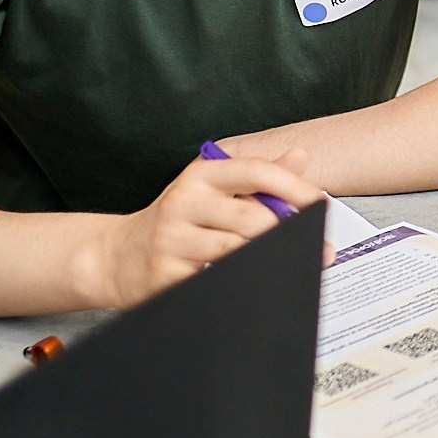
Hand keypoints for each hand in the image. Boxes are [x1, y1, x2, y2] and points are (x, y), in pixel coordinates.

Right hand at [80, 147, 325, 307]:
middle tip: (317, 248)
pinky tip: (258, 282)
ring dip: (270, 260)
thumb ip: (258, 177)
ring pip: (236, 252)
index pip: (255, 172)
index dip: (294, 187)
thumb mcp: (212, 190)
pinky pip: (215, 279)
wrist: (116, 256)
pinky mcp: (164, 274)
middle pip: (251, 219)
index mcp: (200, 175)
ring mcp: (170, 240)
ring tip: (292, 265)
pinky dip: (241, 281)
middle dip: (290, 235)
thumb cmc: (177, 220)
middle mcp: (183, 202)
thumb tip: (302, 156)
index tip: (320, 203)